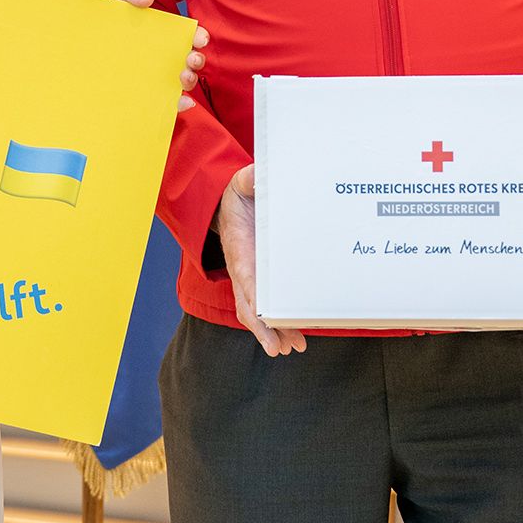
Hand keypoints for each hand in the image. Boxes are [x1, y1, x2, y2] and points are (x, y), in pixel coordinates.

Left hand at [111, 0, 207, 112]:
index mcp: (162, 35)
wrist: (80, 50)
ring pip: (184, 81)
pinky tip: (181, 103)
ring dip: (190, 81)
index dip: (199, 36)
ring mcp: (157, 76)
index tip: (200, 39)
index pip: (188, 35)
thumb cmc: (103, 26)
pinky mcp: (148, 94)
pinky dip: (179, 104)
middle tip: (191, 59)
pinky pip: (168, 101)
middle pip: (191, 59)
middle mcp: (164, 57)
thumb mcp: (114, 6)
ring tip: (183, 78)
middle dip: (197, 60)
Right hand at [216, 164, 305, 355]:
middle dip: (263, 328)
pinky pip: (266, 307)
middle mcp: (242, 268)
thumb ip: (249, 179)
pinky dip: (277, 325)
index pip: (244, 276)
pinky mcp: (261, 280)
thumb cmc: (239, 195)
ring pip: (256, 312)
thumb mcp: (242, 183)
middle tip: (279, 347)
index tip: (262, 314)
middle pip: (248, 304)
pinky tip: (292, 339)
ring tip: (292, 348)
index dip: (253, 296)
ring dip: (272, 333)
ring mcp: (250, 277)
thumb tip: (255, 175)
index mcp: (239, 248)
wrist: (229, 204)